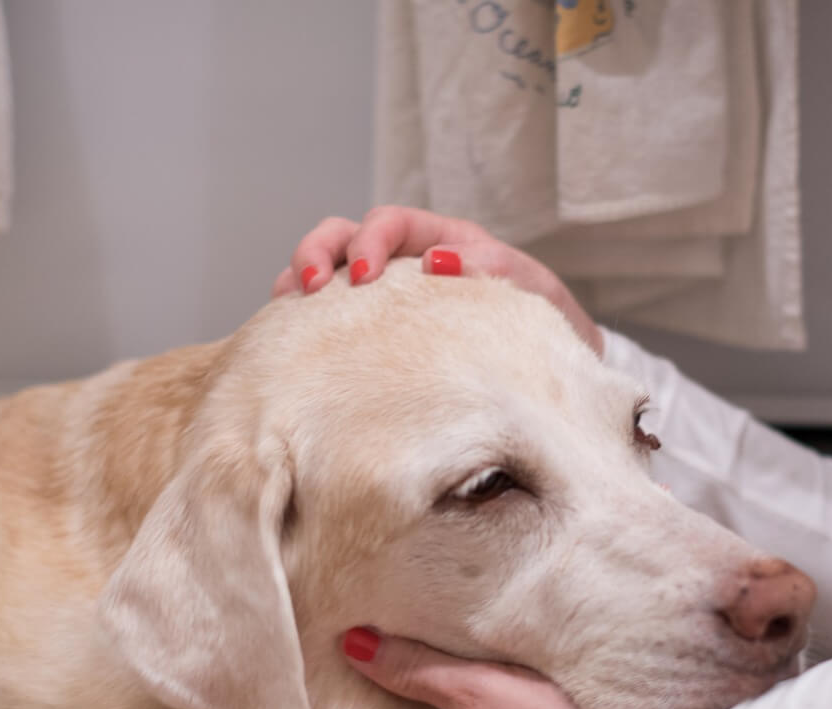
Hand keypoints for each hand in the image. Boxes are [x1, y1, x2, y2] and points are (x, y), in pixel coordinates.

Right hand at [273, 206, 602, 355]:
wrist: (546, 364)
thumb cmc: (539, 320)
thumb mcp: (530, 289)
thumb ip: (493, 267)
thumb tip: (438, 262)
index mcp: (440, 240)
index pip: (389, 221)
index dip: (369, 240)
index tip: (365, 277)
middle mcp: (403, 260)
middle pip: (341, 235)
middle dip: (317, 252)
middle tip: (310, 287)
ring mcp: (383, 295)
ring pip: (324, 270)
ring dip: (297, 279)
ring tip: (285, 304)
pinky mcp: (371, 331)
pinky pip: (329, 316)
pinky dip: (304, 319)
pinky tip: (290, 336)